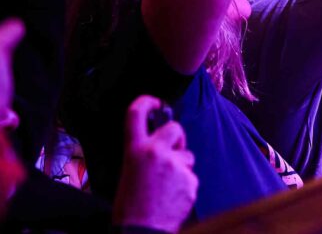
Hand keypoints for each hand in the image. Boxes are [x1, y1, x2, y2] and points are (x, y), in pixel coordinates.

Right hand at [113, 95, 197, 231]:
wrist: (141, 231)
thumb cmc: (131, 205)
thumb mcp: (129, 171)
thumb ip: (143, 153)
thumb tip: (160, 143)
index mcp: (134, 150)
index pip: (136, 113)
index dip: (147, 101)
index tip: (156, 102)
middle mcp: (154, 152)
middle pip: (175, 127)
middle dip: (177, 137)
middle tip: (173, 150)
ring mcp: (174, 166)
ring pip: (188, 155)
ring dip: (182, 165)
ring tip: (168, 185)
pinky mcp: (189, 180)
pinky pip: (192, 175)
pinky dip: (186, 184)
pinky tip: (174, 196)